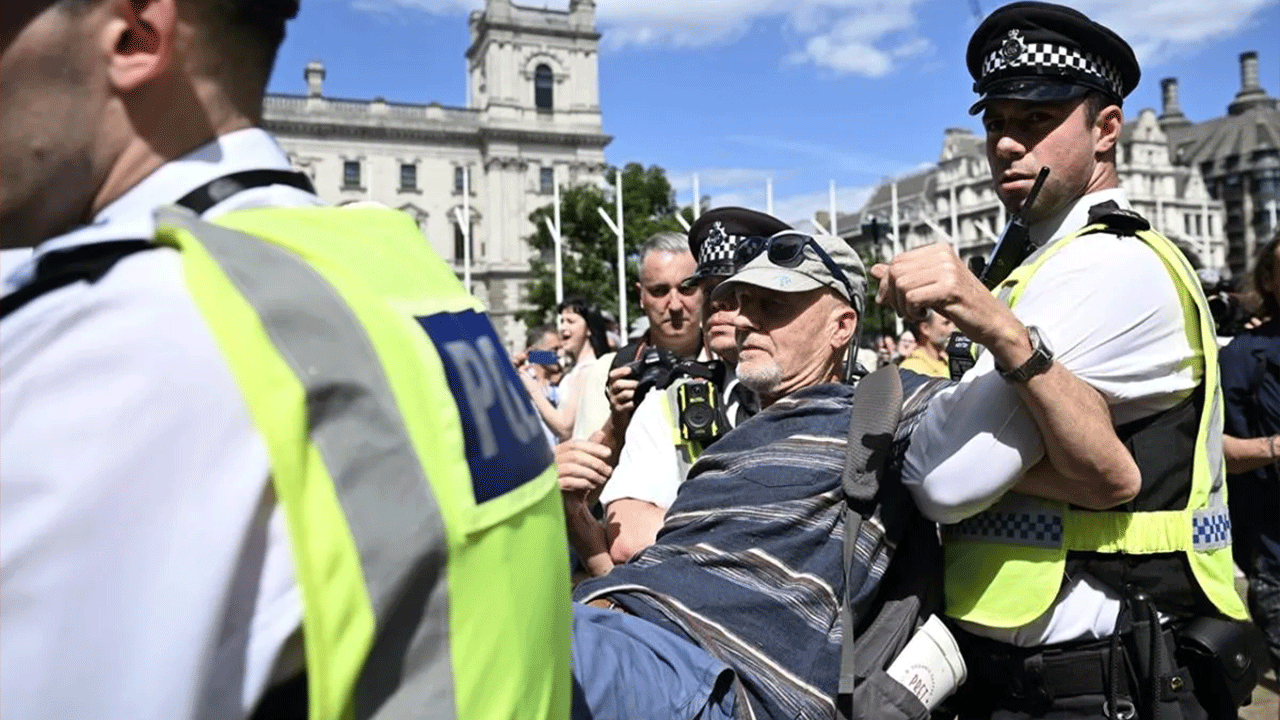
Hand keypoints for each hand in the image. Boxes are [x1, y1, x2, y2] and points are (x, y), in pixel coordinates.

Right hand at [555, 432, 613, 497]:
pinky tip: (592, 486)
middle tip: (608, 470)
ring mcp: (549, 473)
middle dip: (595, 462)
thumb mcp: (584, 463)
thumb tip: (600, 433)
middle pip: (575, 455)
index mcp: (557, 451)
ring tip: (603, 479)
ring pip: (572, 468)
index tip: (608, 452)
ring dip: (592, 473)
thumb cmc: (575, 481)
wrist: (567, 505)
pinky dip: (584, 483)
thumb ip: (590, 448)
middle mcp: (550, 460)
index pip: (575, 444)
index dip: (593, 447)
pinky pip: (569, 482)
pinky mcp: (552, 487)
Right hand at [606, 366, 638, 414]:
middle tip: (639, 384)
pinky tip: (637, 402)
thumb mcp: (625, 389)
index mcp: (613, 384)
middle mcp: (612, 392)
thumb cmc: (625, 401)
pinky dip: (634, 403)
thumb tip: (641, 369)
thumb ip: (631, 380)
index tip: (630, 370)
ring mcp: (614, 401)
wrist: (620, 418)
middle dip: (631, 383)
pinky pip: (627, 405)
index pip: (613, 375)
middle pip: (618, 384)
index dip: (620, 371)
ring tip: (641, 393)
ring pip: (624, 394)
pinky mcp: (618, 410)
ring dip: (634, 393)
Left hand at [870, 242, 1021, 350]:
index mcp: (938, 250)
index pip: (897, 261)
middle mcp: (943, 255)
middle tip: (905, 310)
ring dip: (903, 306)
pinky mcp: (950, 287)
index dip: (888, 283)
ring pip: (902, 284)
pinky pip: (913, 297)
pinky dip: (912, 311)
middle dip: (893, 296)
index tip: (893, 301)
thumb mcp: (928, 286)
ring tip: (916, 313)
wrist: (991, 320)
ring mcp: (948, 270)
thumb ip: (903, 276)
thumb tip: (874, 269)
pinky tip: (924, 315)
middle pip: (896, 272)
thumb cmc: (960, 304)